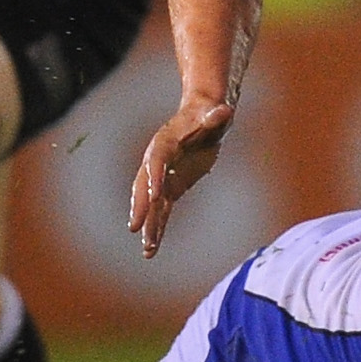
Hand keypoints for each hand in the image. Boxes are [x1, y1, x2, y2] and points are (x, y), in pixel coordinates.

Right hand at [128, 93, 233, 256]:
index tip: (154, 193)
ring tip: (148, 250)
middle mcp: (157, 161)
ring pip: (152, 204)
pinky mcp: (171, 187)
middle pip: (145, 186)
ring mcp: (162, 176)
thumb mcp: (216, 113)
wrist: (203, 117)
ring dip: (149, 226)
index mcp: (165, 141)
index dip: (155, 175)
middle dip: (141, 206)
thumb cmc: (209, 113)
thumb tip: (224, 111)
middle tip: (135, 227)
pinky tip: (152, 247)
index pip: (157, 160)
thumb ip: (217, 116)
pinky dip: (158, 227)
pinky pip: (162, 210)